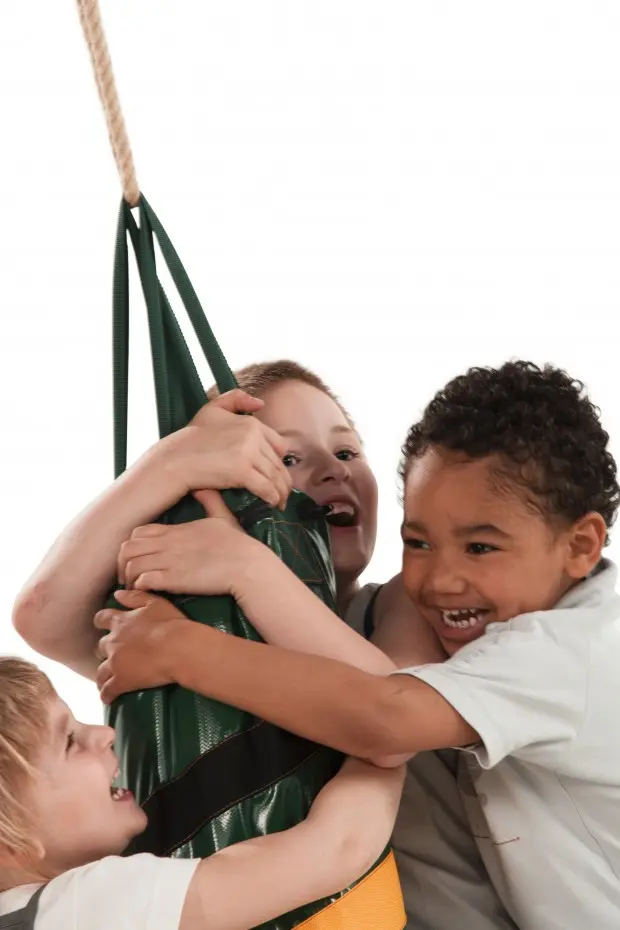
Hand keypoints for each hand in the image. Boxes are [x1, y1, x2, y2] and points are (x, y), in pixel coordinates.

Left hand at [94, 589, 189, 702]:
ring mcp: (115, 663)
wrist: (178, 648)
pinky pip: (107, 691)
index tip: (102, 625)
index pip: (102, 619)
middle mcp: (113, 642)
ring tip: (108, 680)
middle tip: (114, 654)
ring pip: (100, 672)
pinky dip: (106, 695)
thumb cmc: (171, 623)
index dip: (101, 622)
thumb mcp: (155, 602)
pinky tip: (109, 698)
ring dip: (103, 675)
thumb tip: (117, 593)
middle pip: (100, 647)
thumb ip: (134, 597)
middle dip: (105, 650)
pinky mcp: (121, 681)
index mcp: (121, 622)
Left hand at [118, 491, 263, 596]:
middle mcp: (167, 543)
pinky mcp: (174, 579)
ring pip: (131, 565)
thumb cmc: (238, 544)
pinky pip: (143, 580)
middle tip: (130, 577)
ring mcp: (169, 561)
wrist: (247, 565)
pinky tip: (148, 592)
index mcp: (175, 530)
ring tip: (136, 588)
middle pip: (127, 548)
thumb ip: (210, 501)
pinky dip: (140, 587)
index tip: (139, 559)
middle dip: (123, 564)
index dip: (133, 546)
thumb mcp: (222, 517)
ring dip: (129, 578)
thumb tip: (204, 487)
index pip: (137, 532)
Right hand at [156, 389, 291, 508]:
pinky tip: (272, 503)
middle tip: (284, 495)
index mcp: (250, 423)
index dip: (279, 462)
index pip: (278, 444)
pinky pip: (265, 487)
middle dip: (283, 481)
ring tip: (280, 503)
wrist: (176, 458)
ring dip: (281, 492)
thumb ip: (236, 399)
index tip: (278, 474)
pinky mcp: (242, 471)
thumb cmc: (192, 436)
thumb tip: (260, 403)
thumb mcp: (213, 408)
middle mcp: (253, 435)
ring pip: (274, 476)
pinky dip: (272, 497)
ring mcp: (248, 453)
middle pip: (278, 463)